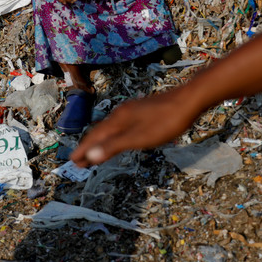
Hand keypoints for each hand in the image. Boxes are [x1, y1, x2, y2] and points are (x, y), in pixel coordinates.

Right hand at [70, 83, 199, 166]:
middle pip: (100, 131)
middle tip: (79, 161)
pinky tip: (119, 137)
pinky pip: (120, 125)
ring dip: (100, 141)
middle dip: (89, 146)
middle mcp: (121, 113)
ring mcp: (132, 110)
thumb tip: (91, 155)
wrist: (189, 100)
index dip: (84, 150)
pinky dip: (112, 135)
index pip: (95, 137)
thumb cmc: (166, 121)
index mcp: (118, 119)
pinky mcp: (142, 111)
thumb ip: (115, 146)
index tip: (73, 162)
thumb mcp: (140, 137)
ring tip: (95, 152)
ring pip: (110, 128)